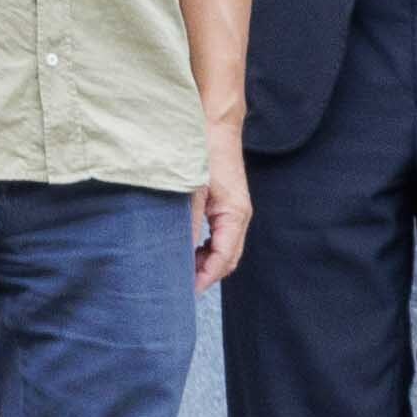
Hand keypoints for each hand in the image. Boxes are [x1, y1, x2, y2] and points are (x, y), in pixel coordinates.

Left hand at [191, 139, 251, 290]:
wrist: (215, 124)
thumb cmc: (203, 153)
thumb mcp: (190, 191)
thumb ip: (186, 225)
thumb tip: (176, 256)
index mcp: (235, 215)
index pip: (223, 260)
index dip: (204, 278)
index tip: (184, 291)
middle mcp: (240, 216)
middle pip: (227, 259)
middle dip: (205, 274)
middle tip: (178, 284)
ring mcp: (235, 210)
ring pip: (225, 249)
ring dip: (205, 262)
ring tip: (180, 267)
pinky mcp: (227, 204)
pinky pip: (221, 236)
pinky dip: (207, 248)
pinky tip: (188, 248)